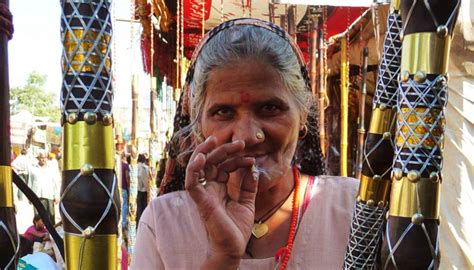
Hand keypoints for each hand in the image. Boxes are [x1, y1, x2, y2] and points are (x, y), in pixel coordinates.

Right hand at [185, 136, 257, 268]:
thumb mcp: (247, 203)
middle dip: (224, 150)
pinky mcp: (200, 200)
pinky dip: (193, 168)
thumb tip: (252, 168)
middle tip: (239, 143)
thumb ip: (249, 185)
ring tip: (214, 140)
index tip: (251, 159)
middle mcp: (209, 188)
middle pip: (212, 162)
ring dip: (204, 152)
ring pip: (198, 167)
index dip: (236, 159)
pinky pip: (192, 182)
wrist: (233, 248)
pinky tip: (200, 157)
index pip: (224, 166)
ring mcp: (204, 193)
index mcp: (219, 188)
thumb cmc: (236, 228)